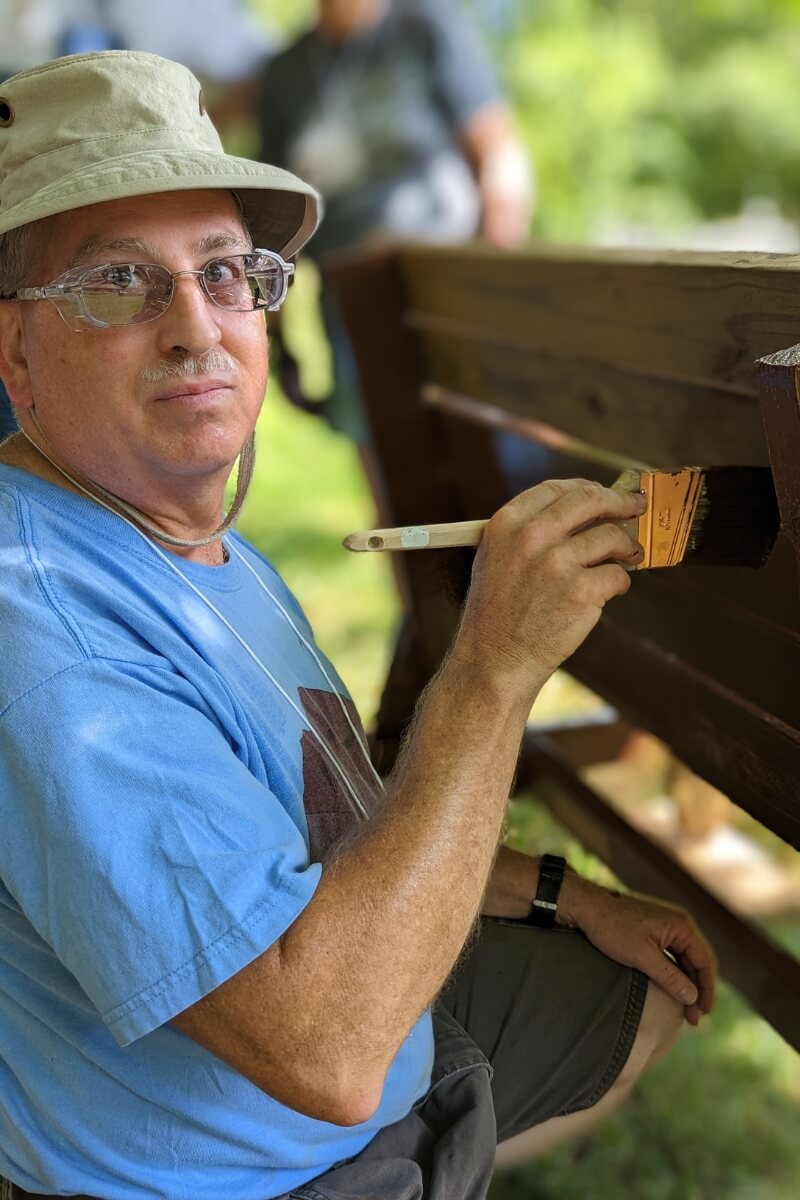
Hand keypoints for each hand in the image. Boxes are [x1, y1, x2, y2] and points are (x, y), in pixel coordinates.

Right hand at [454, 479, 646, 696]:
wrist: (495, 659)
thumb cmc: (496, 614)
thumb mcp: (495, 558)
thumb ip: (528, 532)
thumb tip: (578, 514)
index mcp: (507, 524)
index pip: (557, 488)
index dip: (586, 487)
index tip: (603, 493)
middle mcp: (532, 537)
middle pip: (590, 500)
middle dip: (620, 502)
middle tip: (636, 507)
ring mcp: (558, 563)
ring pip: (611, 537)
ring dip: (626, 547)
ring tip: (629, 556)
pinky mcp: (582, 592)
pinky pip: (617, 575)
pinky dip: (620, 582)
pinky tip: (611, 590)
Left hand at [561, 876, 716, 1025]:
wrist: (586, 907)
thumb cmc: (613, 929)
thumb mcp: (642, 956)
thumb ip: (669, 977)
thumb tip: (692, 997)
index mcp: (681, 926)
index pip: (704, 961)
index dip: (706, 989)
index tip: (703, 1013)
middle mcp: (677, 925)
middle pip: (696, 962)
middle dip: (697, 990)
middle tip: (694, 1018)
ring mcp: (665, 928)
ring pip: (683, 960)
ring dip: (686, 984)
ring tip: (685, 1009)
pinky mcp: (653, 932)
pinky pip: (671, 956)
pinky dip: (674, 974)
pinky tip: (672, 990)